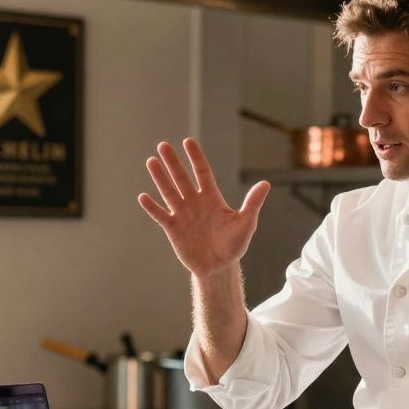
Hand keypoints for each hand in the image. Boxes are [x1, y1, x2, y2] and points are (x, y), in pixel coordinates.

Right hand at [137, 138, 269, 277]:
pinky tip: (143, 197)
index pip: (202, 172)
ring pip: (169, 192)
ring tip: (151, 162)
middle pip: (182, 178)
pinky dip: (152, 207)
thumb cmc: (234, 245)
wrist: (219, 267)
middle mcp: (195, 202)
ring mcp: (183, 214)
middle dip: (173, 163)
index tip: (187, 142)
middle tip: (163, 146)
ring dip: (160, 178)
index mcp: (212, 198)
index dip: (195, 158)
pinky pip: (161, 215)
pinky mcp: (173, 229)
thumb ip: (253, 203)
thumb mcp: (246, 223)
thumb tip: (265, 183)